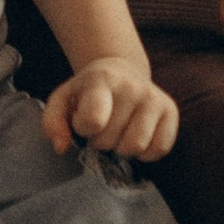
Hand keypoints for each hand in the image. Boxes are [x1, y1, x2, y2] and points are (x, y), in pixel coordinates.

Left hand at [41, 57, 178, 163]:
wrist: (121, 71)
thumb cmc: (88, 91)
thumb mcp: (62, 99)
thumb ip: (52, 122)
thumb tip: (61, 147)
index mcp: (102, 80)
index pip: (94, 121)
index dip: (83, 129)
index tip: (82, 120)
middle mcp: (133, 86)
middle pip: (112, 141)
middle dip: (100, 141)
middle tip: (101, 127)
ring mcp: (155, 98)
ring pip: (136, 147)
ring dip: (121, 148)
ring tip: (117, 132)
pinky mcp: (171, 110)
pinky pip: (159, 149)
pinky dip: (144, 152)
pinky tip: (134, 135)